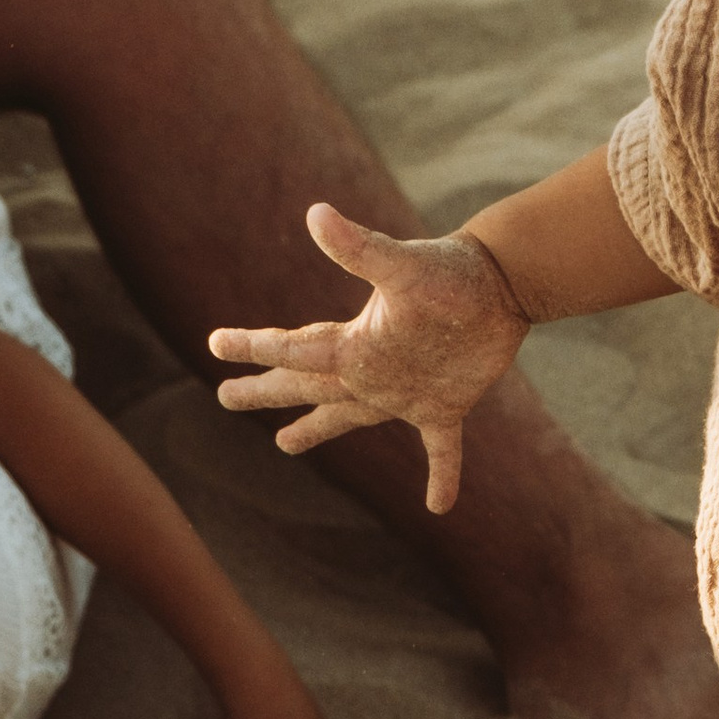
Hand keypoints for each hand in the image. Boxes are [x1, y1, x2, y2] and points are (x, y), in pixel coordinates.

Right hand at [209, 204, 529, 513]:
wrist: (504, 283)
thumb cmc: (453, 274)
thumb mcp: (402, 266)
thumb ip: (359, 249)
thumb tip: (316, 213)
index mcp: (353, 346)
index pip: (293, 349)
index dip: (254, 347)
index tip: (215, 342)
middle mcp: (369, 370)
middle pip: (307, 384)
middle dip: (267, 391)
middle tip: (225, 396)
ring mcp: (405, 391)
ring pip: (349, 416)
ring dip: (318, 430)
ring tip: (285, 444)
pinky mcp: (446, 405)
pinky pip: (441, 448)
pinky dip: (443, 474)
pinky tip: (439, 506)